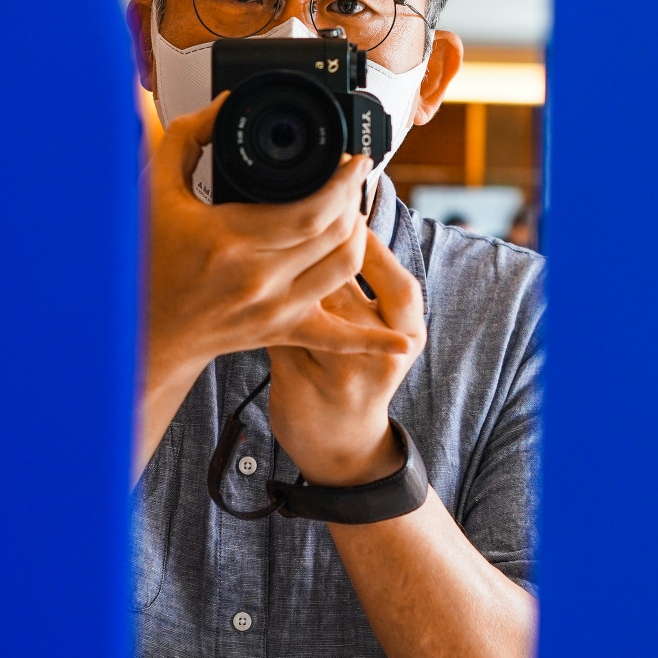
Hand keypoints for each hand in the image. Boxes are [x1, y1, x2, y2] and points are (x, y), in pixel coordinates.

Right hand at [136, 97, 376, 473]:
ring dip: (360, 235)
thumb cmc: (149, 259)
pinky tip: (401, 336)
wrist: (145, 326)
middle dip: (355, 198)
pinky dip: (372, 338)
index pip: (311, 211)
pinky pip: (337, 338)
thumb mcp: (155, 188)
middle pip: (336, 235)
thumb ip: (186, 137)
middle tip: (355, 175)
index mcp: (229, 240)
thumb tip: (224, 102)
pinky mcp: (281, 331)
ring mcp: (273, 310)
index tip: (355, 159)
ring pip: (345, 269)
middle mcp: (257, 279)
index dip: (345, 181)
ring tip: (352, 211)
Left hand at [267, 232, 425, 486]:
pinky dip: (264, 302)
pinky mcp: (296, 379)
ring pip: (306, 302)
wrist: (343, 448)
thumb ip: (366, 288)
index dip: (366, 241)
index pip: (393, 278)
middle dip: (317, 244)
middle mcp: (375, 354)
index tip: (344, 209)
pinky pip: (276, 327)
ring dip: (285, 269)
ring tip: (268, 241)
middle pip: (342, 282)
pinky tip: (252, 284)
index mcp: (405, 336)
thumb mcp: (386, 338)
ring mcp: (335, 370)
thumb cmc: (361, 379)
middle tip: (295, 212)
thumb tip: (341, 219)